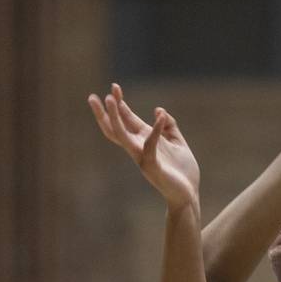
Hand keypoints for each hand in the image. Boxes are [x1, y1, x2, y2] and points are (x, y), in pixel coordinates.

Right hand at [88, 84, 199, 209]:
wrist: (188, 194)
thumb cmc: (182, 171)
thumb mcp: (177, 142)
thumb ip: (169, 126)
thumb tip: (158, 110)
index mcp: (144, 140)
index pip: (127, 120)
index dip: (120, 104)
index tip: (114, 87)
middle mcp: (139, 148)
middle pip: (115, 128)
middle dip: (104, 112)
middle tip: (92, 96)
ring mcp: (142, 157)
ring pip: (122, 135)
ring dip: (116, 117)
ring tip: (111, 100)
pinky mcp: (152, 166)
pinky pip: (150, 146)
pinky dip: (155, 131)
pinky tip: (159, 116)